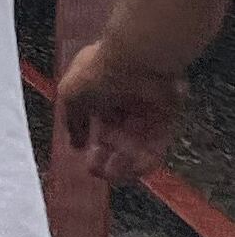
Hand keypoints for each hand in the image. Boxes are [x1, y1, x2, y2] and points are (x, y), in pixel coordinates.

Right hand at [52, 38, 188, 184]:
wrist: (137, 61)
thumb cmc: (98, 72)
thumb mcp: (70, 95)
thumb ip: (73, 122)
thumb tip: (75, 145)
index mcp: (97, 90)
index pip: (93, 120)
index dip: (87, 138)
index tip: (82, 155)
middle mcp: (121, 101)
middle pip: (115, 136)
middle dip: (104, 155)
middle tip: (97, 172)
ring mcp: (144, 112)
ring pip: (134, 144)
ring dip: (123, 162)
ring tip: (112, 176)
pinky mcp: (165, 121)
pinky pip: (155, 145)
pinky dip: (145, 160)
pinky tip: (132, 171)